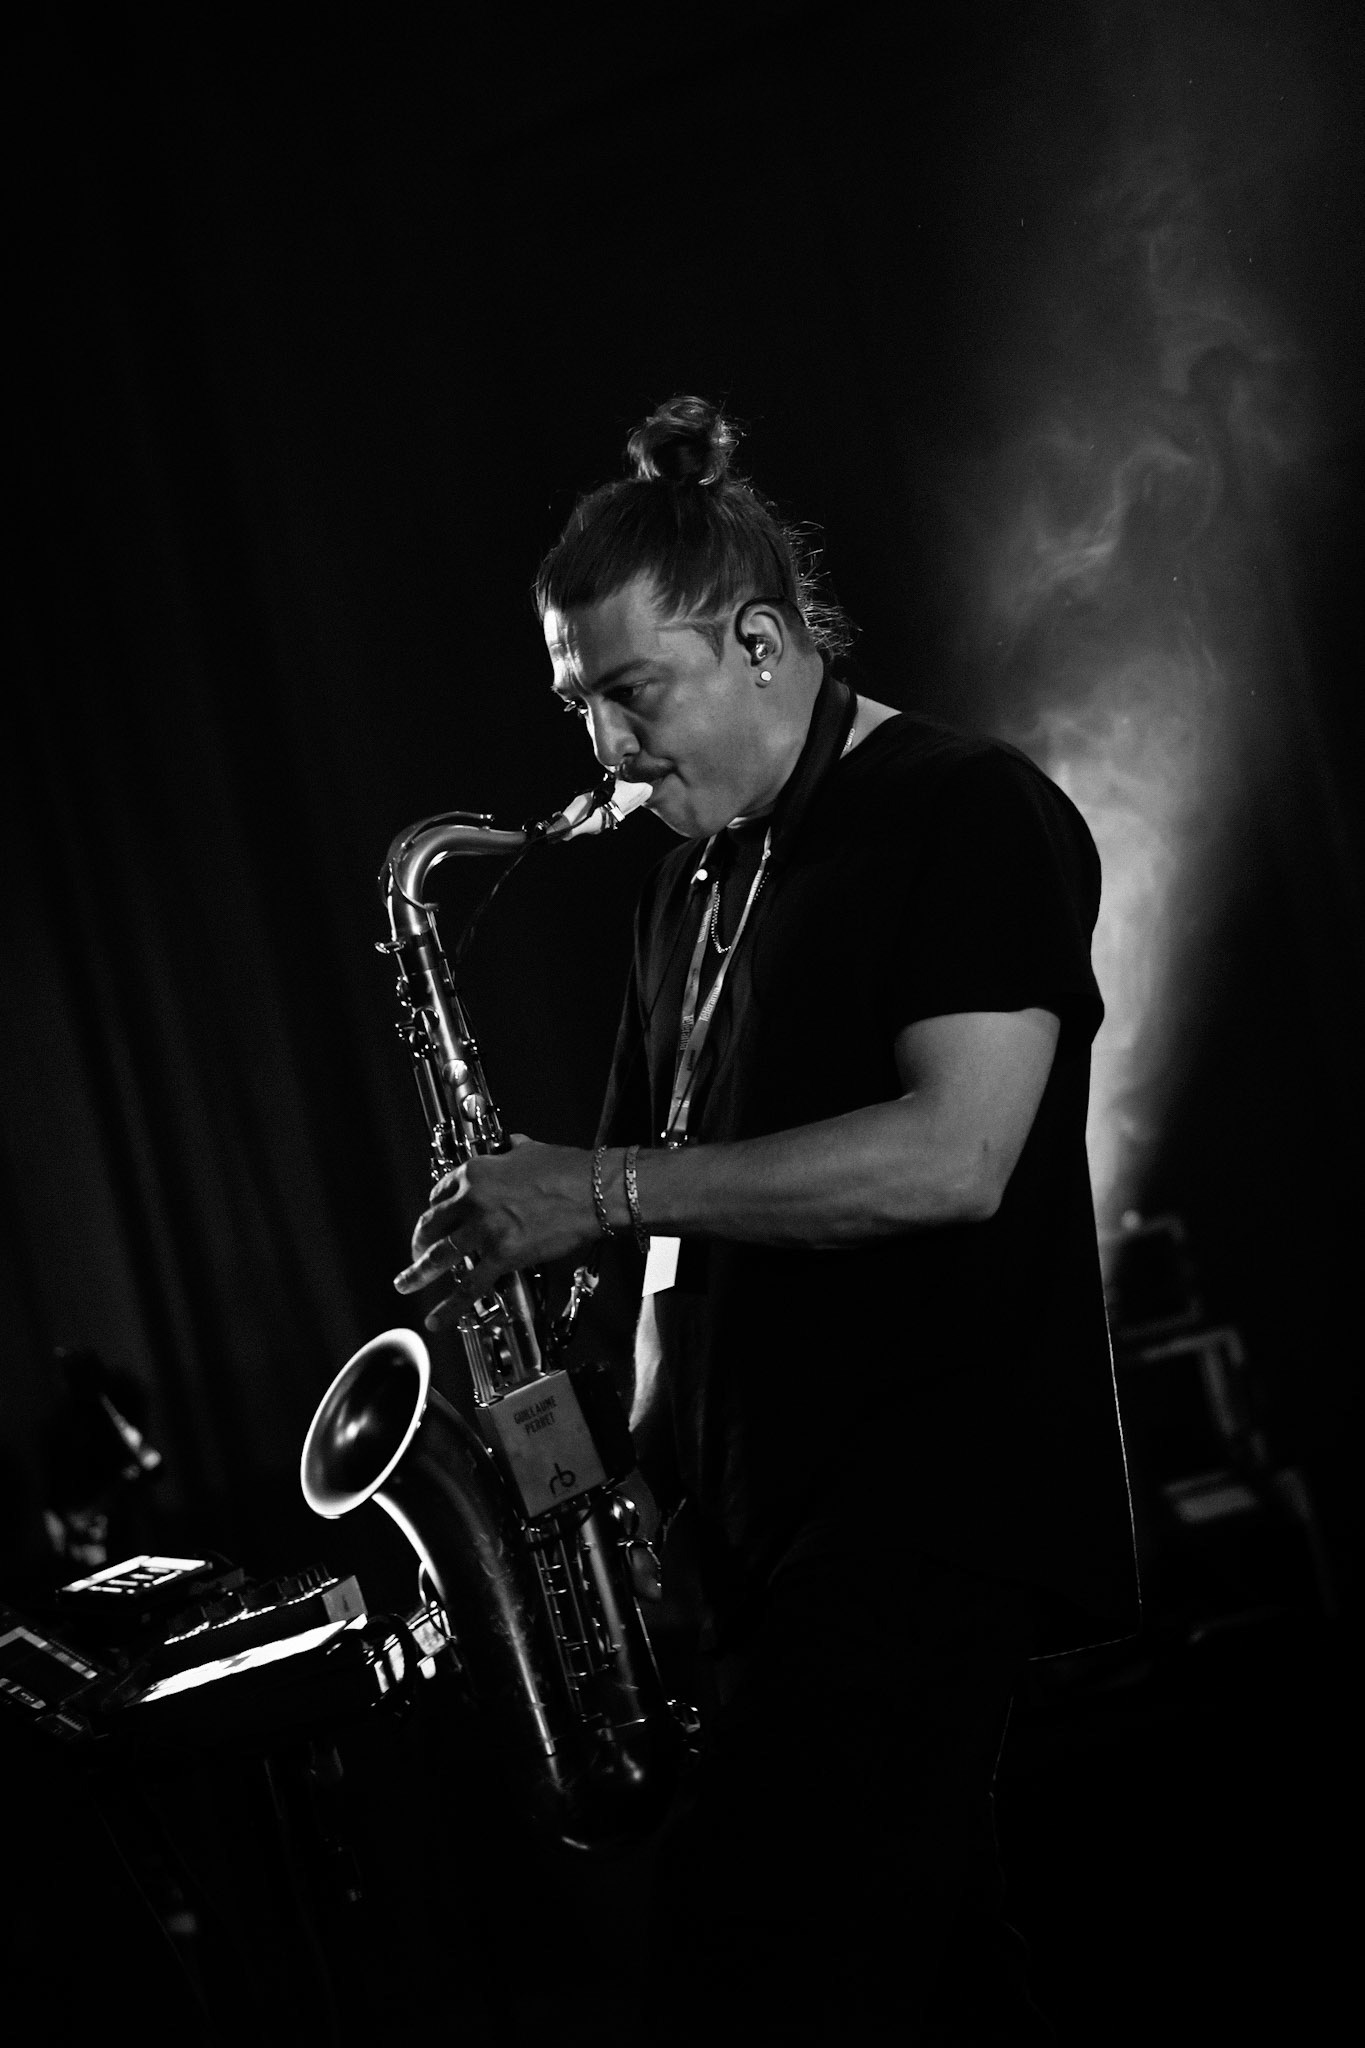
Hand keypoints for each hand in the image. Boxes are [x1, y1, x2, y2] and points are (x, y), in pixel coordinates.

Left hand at [393, 1137, 602, 1332]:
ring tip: (404, 1284)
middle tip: (415, 1252)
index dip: (436, 1207)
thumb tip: (509, 1146)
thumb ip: (511, 1151)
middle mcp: (472, 1200)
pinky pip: (470, 1286)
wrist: (594, 1191)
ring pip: (439, 1256)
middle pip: (431, 1224)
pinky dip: (450, 1307)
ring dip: (417, 1273)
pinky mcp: (502, 1256)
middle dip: (419, 1240)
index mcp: (475, 1172)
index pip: (440, 1192)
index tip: (437, 1217)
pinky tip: (436, 1319)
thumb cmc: (568, 1169)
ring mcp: (485, 1230)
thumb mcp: (531, 1149)